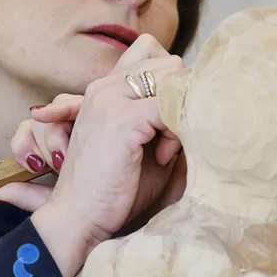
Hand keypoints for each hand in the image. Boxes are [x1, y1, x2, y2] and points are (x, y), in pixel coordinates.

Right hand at [0, 35, 185, 276]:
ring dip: (180, 113)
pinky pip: (171, 107)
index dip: (174, 89)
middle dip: (181, 98)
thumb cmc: (111, 189)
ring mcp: (111, 100)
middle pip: (169, 64)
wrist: (78, 218)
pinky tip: (164, 156)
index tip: (171, 126)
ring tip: (167, 147)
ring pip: (172, 81)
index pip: (154, 58)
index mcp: (104, 89)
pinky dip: (177, 132)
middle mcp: (104, 87)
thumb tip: (197, 99)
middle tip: (171, 138)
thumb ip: (160, 116)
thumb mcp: (139, 143)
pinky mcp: (122, 120)